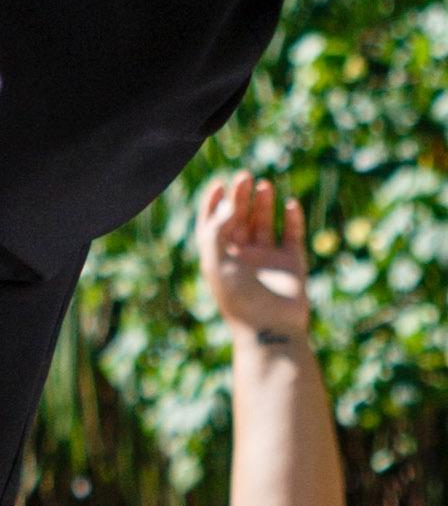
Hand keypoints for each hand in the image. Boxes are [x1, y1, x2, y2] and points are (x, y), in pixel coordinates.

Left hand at [197, 168, 314, 348]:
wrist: (270, 328)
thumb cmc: (238, 299)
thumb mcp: (217, 263)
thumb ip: (217, 231)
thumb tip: (229, 202)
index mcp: (219, 259)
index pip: (212, 226)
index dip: (213, 204)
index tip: (218, 184)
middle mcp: (242, 258)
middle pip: (239, 219)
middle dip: (240, 197)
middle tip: (244, 176)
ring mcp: (267, 259)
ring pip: (264, 223)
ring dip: (263, 204)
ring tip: (264, 185)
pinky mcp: (291, 263)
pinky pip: (291, 235)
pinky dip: (291, 219)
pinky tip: (289, 205)